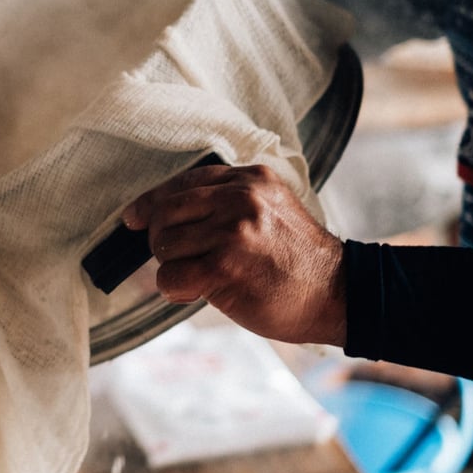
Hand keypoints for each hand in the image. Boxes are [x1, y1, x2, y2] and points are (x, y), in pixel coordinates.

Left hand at [122, 164, 346, 346]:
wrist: (337, 294)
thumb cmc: (297, 260)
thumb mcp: (270, 209)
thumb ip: (226, 202)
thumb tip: (163, 214)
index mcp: (250, 178)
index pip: (184, 182)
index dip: (152, 202)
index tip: (134, 218)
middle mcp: (240, 198)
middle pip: (164, 212)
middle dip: (161, 240)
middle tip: (180, 259)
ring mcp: (232, 231)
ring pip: (164, 246)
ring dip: (172, 268)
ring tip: (199, 278)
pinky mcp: (224, 267)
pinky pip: (169, 276)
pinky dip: (174, 289)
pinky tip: (195, 293)